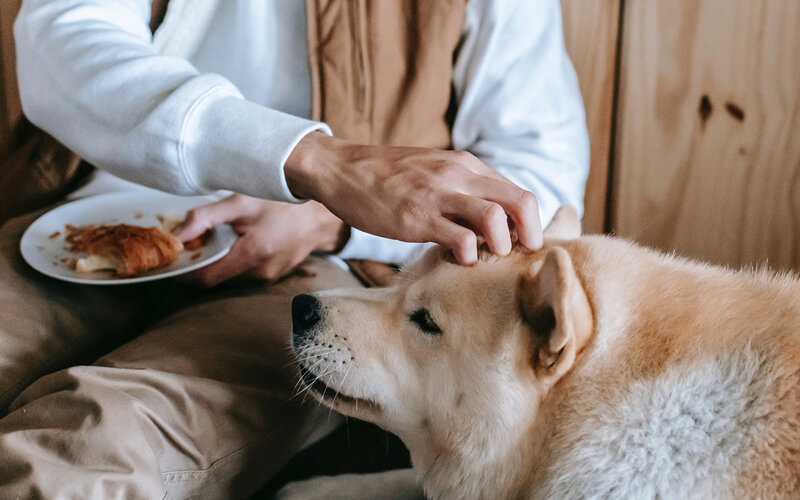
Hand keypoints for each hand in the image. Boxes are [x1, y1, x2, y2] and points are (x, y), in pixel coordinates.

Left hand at [174, 194, 344, 286]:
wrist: (319, 215)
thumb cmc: (282, 203)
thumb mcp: (241, 202)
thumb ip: (205, 218)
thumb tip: (177, 236)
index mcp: (252, 255)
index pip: (206, 278)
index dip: (185, 273)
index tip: (172, 260)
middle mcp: (260, 273)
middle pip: (217, 278)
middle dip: (199, 265)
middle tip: (189, 245)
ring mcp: (269, 277)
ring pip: (230, 276)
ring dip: (218, 262)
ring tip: (215, 240)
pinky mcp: (274, 276)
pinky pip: (244, 273)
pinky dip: (234, 261)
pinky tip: (238, 242)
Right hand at [284, 132, 541, 264]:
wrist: (341, 168)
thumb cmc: (388, 177)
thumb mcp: (434, 171)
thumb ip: (463, 189)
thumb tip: (491, 218)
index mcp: (467, 166)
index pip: (519, 193)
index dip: (528, 224)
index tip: (517, 244)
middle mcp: (460, 175)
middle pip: (522, 203)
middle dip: (529, 237)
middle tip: (516, 257)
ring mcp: (439, 195)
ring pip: (497, 220)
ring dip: (500, 248)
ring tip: (484, 259)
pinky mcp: (416, 217)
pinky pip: (461, 240)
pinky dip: (466, 257)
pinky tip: (453, 260)